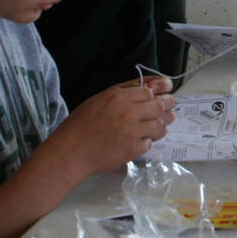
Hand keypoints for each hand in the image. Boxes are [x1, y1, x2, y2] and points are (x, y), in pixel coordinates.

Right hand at [51, 76, 175, 178]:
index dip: (157, 94)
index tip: (160, 97)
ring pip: (160, 124)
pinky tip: (138, 140)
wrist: (70, 152)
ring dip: (159, 125)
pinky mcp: (133, 149)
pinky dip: (147, 141)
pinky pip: (150, 142)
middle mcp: (127, 112)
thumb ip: (125, 90)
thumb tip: (151, 85)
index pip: (150, 91)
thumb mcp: (100, 99)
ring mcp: (132, 131)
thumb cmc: (81, 124)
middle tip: (167, 109)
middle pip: (160, 105)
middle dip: (166, 106)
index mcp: (118, 96)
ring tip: (153, 126)